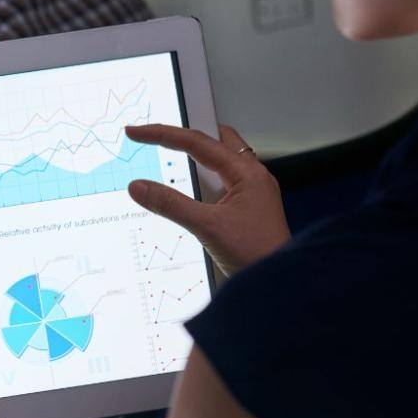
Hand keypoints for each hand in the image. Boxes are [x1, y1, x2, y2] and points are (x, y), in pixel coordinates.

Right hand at [125, 123, 288, 275]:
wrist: (280, 285)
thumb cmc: (258, 254)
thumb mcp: (207, 227)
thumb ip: (171, 204)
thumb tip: (140, 186)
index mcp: (247, 173)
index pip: (198, 142)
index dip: (163, 134)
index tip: (137, 133)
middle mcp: (252, 178)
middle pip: (215, 140)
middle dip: (185, 136)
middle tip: (157, 136)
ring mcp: (252, 193)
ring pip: (219, 162)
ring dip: (195, 159)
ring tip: (168, 160)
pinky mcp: (247, 209)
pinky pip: (221, 183)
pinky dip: (201, 180)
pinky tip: (188, 193)